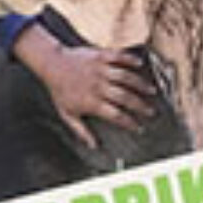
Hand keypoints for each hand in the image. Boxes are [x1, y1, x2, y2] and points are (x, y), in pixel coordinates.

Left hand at [17, 27, 163, 149]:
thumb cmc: (59, 90)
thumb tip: (94, 146)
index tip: (139, 128)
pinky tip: (140, 64)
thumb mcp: (67, 114)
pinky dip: (129, 59)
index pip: (115, 115)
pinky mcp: (99, 55)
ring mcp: (99, 70)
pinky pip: (118, 56)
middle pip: (125, 97)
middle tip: (151, 112)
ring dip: (140, 84)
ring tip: (151, 91)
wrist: (51, 64)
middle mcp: (97, 86)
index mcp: (91, 102)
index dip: (130, 123)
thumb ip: (81, 131)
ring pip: (125, 77)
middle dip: (140, 106)